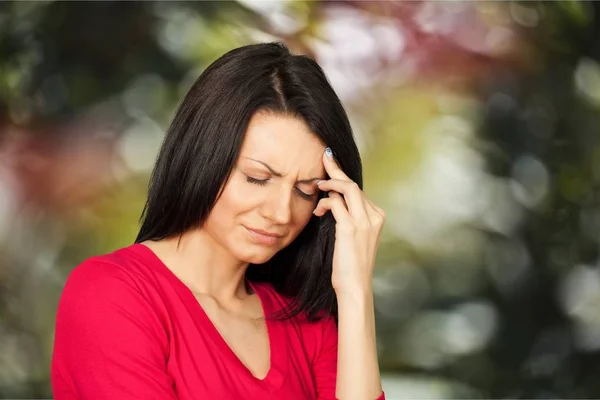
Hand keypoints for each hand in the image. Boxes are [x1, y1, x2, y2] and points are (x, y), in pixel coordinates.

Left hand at [313, 148, 385, 294]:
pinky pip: (336, 203)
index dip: (343, 177)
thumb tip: (333, 201)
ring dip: (330, 182)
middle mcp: (374, 216)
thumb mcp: (353, 237)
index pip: (358, 190)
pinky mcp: (351, 228)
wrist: (355, 286)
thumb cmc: (350, 265)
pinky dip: (325, 201)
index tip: (331, 165)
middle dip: (337, 169)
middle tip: (324, 158)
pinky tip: (318, 208)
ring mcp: (364, 222)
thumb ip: (348, 218)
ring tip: (317, 183)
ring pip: (348, 188)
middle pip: (353, 184)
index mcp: (377, 217)